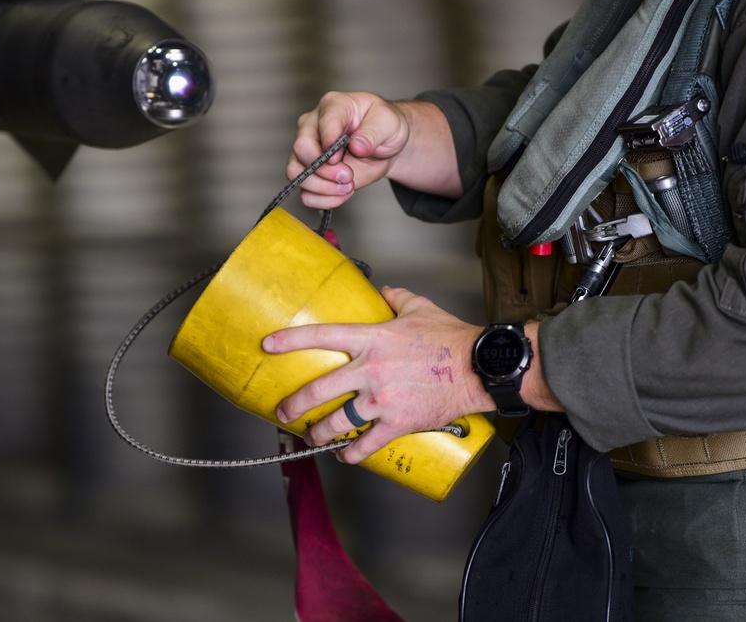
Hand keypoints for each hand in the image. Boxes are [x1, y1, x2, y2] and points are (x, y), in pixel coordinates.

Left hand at [261, 287, 493, 463]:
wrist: (477, 368)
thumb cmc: (452, 338)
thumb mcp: (420, 308)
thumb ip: (397, 298)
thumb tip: (385, 291)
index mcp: (372, 339)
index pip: (322, 335)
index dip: (290, 340)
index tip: (269, 345)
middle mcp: (370, 370)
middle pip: (319, 389)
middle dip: (295, 403)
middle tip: (284, 411)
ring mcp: (382, 399)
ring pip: (337, 421)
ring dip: (318, 433)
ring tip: (311, 437)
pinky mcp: (397, 422)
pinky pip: (366, 444)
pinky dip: (351, 453)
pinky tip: (344, 454)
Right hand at [287, 92, 461, 208]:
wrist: (385, 146)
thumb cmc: (385, 126)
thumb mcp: (389, 123)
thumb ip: (373, 132)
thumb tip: (357, 145)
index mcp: (333, 106)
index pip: (321, 123)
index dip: (329, 143)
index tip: (339, 158)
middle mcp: (314, 127)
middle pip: (301, 149)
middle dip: (324, 169)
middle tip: (348, 176)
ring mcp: (309, 151)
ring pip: (296, 173)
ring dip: (323, 187)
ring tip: (348, 186)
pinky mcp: (312, 173)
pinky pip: (305, 193)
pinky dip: (323, 200)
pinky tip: (342, 194)